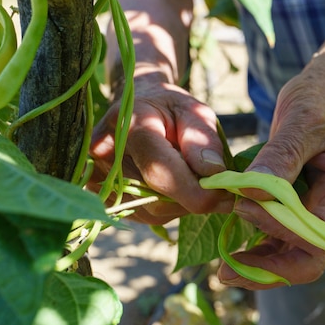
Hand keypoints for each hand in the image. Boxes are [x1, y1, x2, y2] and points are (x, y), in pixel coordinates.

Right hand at [88, 83, 234, 223]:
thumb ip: (203, 140)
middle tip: (220, 188)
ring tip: (193, 179)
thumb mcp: (194, 112)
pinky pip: (146, 216)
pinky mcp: (104, 197)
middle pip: (157, 196)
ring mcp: (98, 177)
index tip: (227, 195)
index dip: (196, 191)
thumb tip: (214, 174)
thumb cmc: (171, 109)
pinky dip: (170, 207)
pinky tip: (175, 186)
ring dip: (184, 204)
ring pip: (153, 211)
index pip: (159, 169)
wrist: (139, 109)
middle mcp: (104, 152)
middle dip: (195, 198)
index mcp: (127, 123)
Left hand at [218, 67, 324, 289]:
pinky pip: (276, 238)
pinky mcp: (295, 208)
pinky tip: (229, 247)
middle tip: (225, 272)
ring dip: (258, 265)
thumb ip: (281, 157)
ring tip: (223, 268)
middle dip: (269, 270)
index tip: (243, 208)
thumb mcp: (303, 120)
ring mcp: (315, 211)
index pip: (319, 235)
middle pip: (307, 259)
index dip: (282, 232)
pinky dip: (255, 246)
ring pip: (290, 255)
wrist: (323, 89)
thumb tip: (251, 194)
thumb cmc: (321, 99)